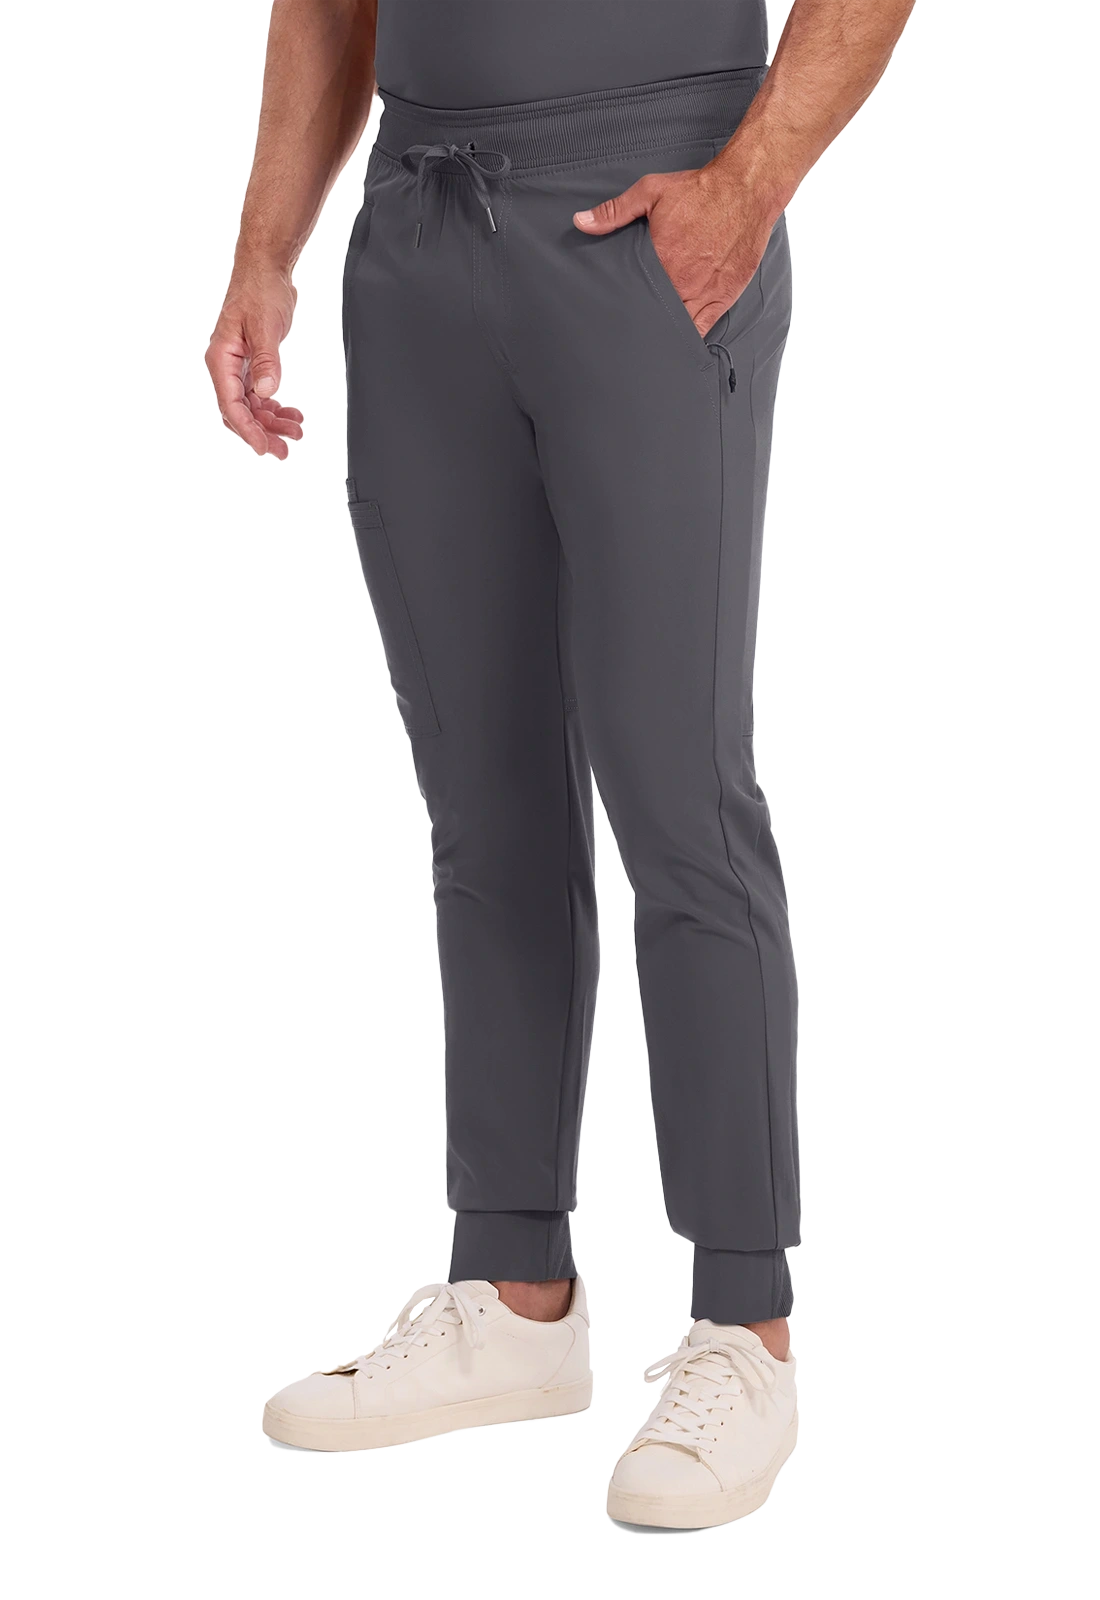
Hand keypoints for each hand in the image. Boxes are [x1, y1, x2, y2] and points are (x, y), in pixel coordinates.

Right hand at [204, 265, 304, 459]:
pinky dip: (276, 407)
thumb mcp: (264, 327)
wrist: (266, 271)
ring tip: (296, 432)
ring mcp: (240, 368)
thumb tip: (266, 392)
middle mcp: (227, 367)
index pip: (231, 406)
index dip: (248, 430)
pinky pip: (261, 396)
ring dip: (273, 422)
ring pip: (253, 407)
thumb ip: (265, 362)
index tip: (265, 447)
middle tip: (285, 450)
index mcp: (221, 360)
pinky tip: (293, 414)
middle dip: (263, 433)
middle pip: (241, 412)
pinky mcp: (253, 365)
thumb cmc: (259, 291)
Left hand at [573, 168, 772, 337]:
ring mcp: (702, 293)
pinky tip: (676, 348)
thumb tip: (581, 222)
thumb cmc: (701, 190)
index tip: (612, 314)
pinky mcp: (722, 297)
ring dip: (663, 334)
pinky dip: (689, 340)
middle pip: (653, 313)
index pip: (632, 293)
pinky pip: (702, 329)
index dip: (623, 304)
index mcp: (659, 259)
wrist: (746, 189)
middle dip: (641, 321)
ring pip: (676, 326)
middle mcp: (680, 281)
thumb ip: (615, 211)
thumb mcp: (651, 191)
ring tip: (647, 347)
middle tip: (626, 335)